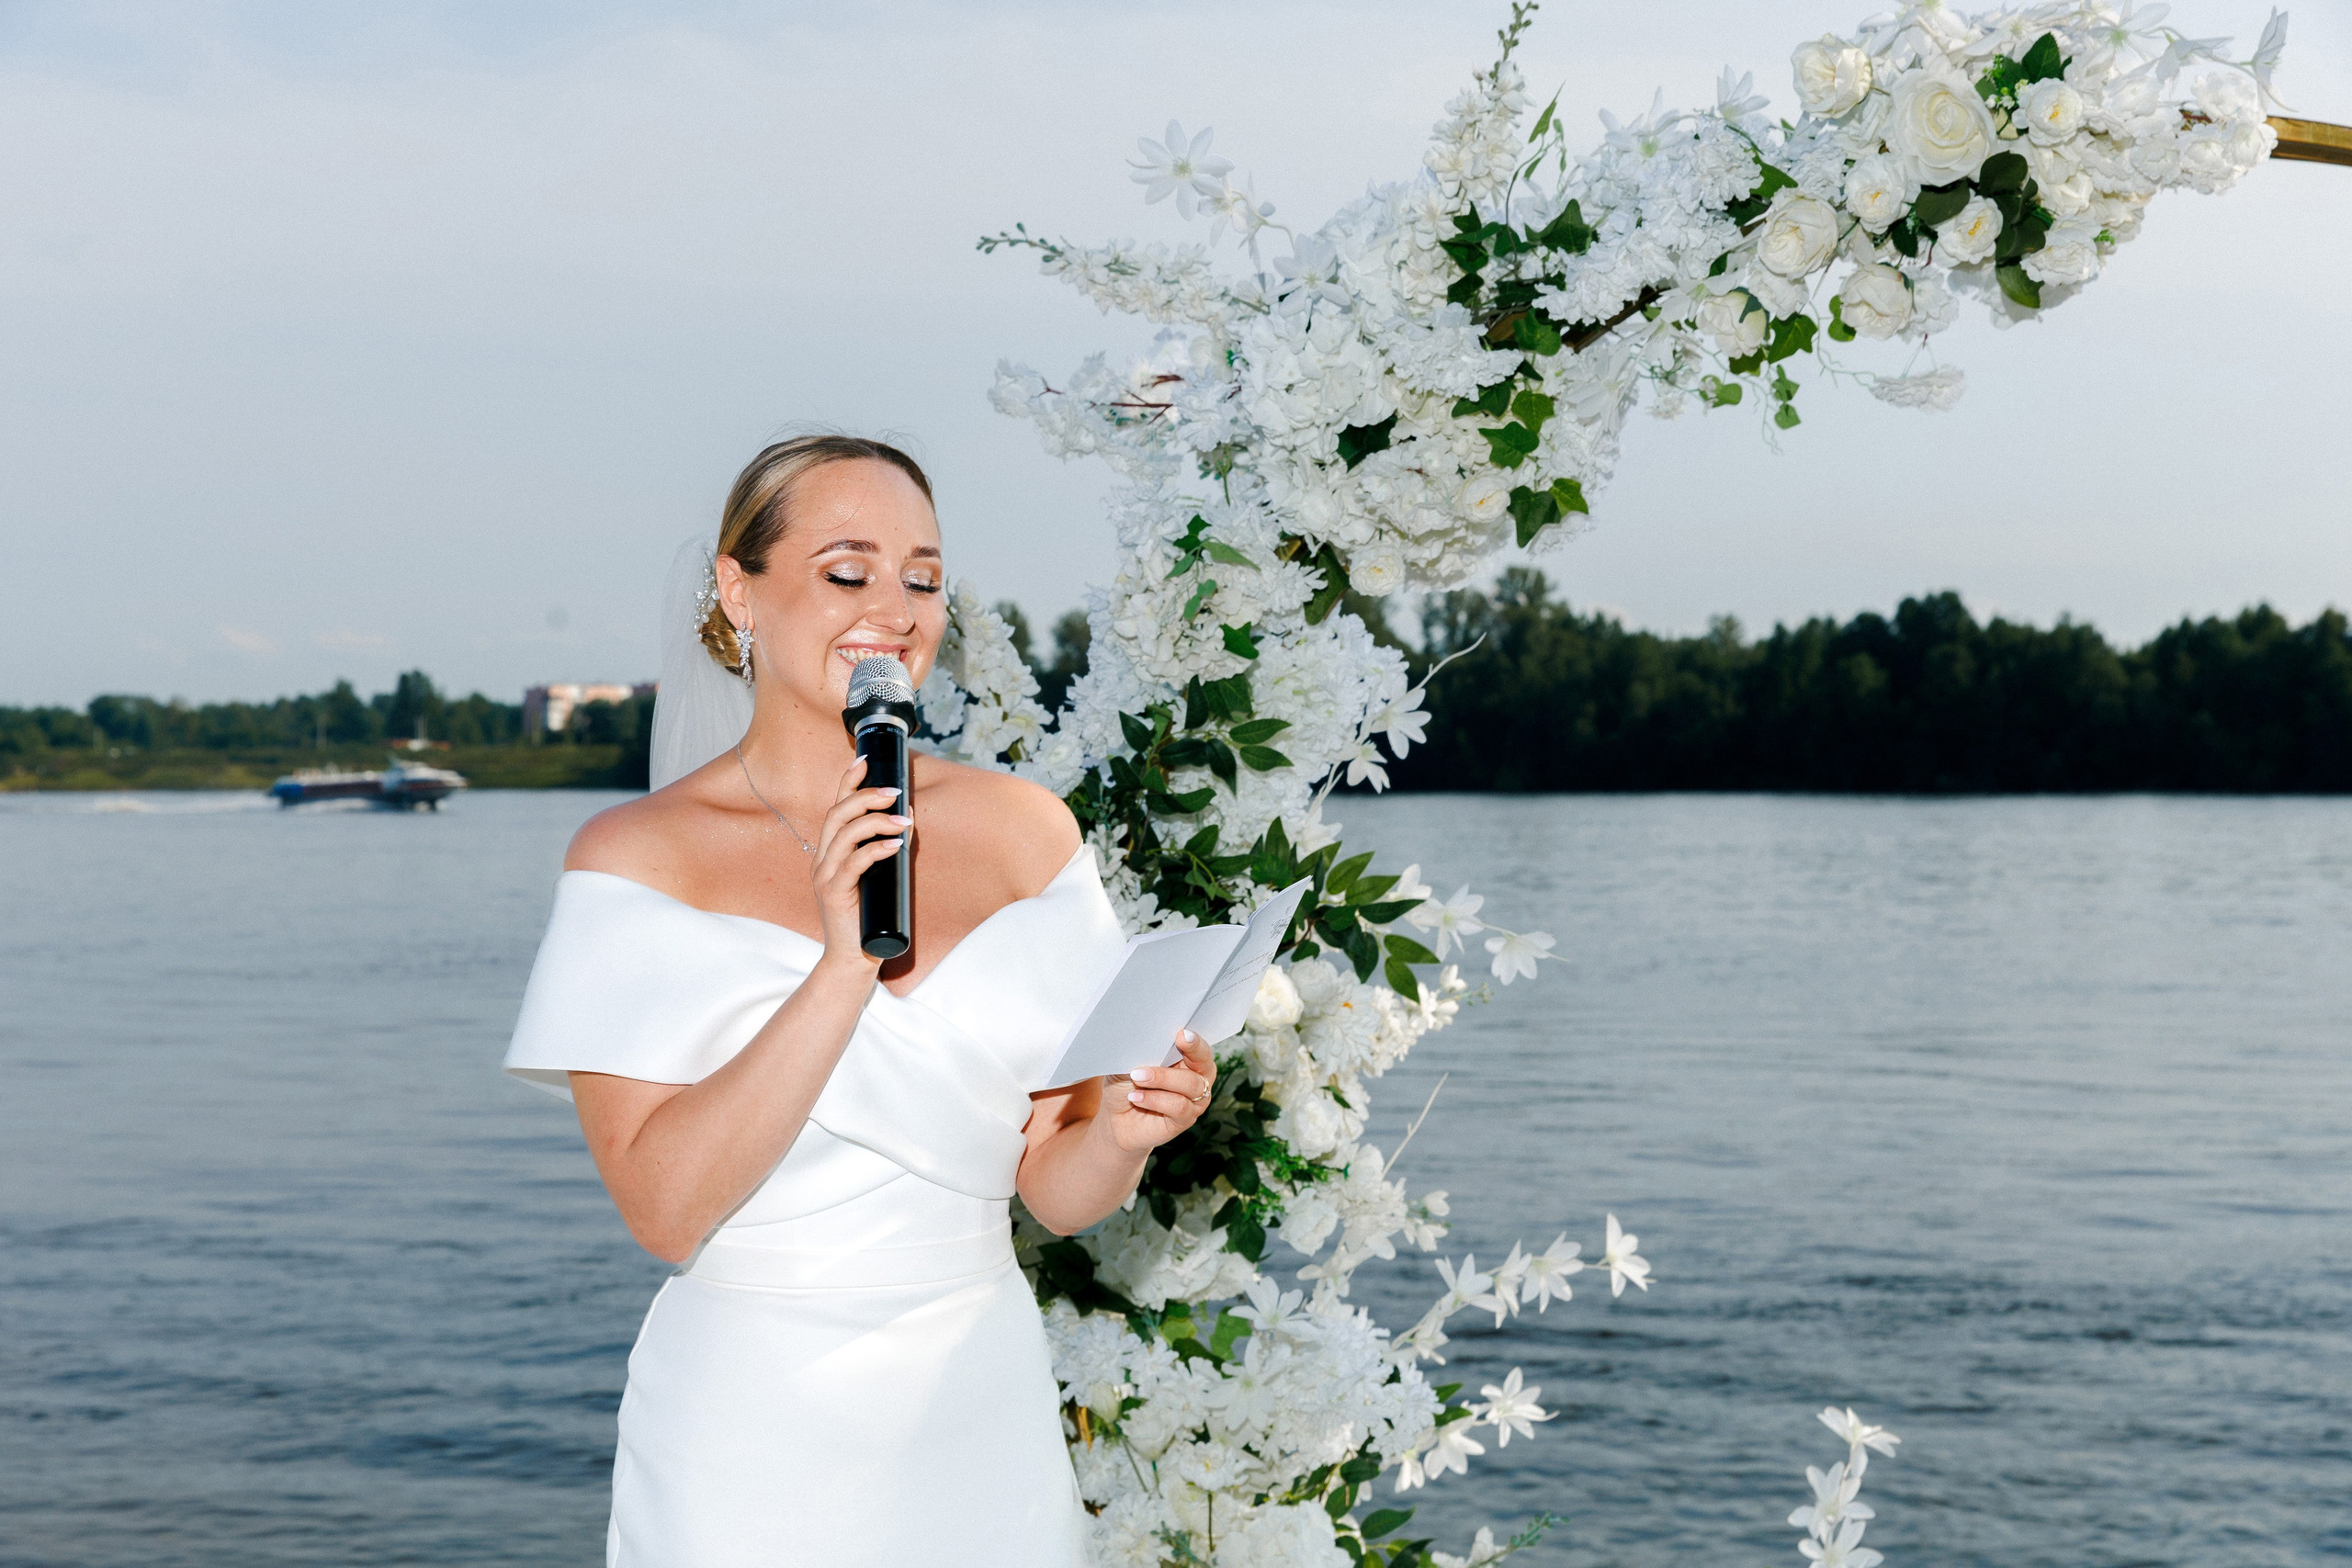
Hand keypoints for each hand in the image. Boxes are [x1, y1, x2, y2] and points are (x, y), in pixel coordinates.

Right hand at [809, 754, 909, 968]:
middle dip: (866, 797)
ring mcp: (825, 876)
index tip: (864, 761)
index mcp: (829, 852)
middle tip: (895, 792)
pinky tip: (894, 845)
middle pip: (837, 815)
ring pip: (844, 835)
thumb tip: (908, 817)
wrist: (854, 958)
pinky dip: (875, 850)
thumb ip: (886, 848)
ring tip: (904, 820)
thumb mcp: (878, 876)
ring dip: (876, 821)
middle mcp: (822, 859)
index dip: (847, 782)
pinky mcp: (834, 894)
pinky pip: (853, 864)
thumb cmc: (868, 917)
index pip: (835, 808)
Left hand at [1099, 1029, 1215, 1152]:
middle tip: (1178, 1040)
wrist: (1116, 1118)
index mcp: (1188, 1057)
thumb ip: (1142, 1053)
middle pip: (1203, 1062)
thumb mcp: (1129, 1064)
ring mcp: (1195, 1100)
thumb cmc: (1126, 1085)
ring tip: (1137, 1076)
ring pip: (1190, 1084)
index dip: (1194, 1039)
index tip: (1182, 1033)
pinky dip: (1156, 1100)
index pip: (1198, 1045)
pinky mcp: (1186, 1119)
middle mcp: (1198, 1077)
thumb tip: (1145, 1041)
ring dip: (1163, 1078)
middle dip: (1191, 1050)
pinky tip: (1136, 1098)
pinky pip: (1179, 1107)